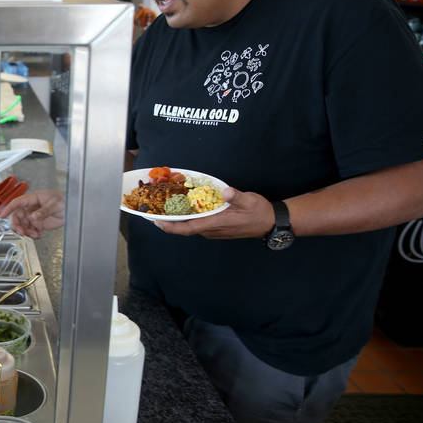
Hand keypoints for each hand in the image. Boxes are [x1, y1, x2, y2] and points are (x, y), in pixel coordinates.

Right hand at [0, 190, 64, 237]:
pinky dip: (33, 235)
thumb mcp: (55, 204)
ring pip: (23, 225)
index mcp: (33, 199)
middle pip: (17, 216)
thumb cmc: (65, 200)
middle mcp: (31, 208)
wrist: (72, 208)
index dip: (8, 208)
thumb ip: (44, 211)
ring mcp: (34, 216)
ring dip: (26, 232)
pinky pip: (31, 230)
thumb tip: (33, 217)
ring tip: (35, 234)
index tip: (2, 215)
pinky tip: (39, 235)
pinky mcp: (38, 224)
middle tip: (22, 232)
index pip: (17, 202)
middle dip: (17, 225)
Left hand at [155, 188, 274, 238]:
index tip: (156, 222)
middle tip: (152, 212)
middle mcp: (211, 230)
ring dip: (176, 220)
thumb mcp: (249, 201)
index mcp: (216, 224)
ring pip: (190, 226)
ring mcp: (213, 230)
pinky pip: (197, 224)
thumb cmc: (259, 212)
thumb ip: (236, 196)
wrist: (271, 223)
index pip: (188, 228)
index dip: (171, 226)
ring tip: (163, 209)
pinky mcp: (216, 228)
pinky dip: (187, 218)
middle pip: (184, 227)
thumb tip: (226, 192)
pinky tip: (182, 209)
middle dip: (168, 221)